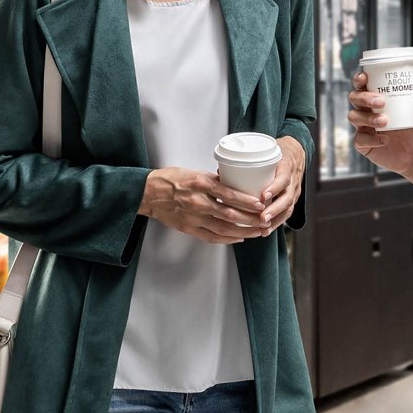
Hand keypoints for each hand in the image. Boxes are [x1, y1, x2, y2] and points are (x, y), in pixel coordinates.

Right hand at [140, 167, 266, 244]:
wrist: (148, 193)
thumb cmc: (171, 179)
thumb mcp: (194, 172)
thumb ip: (213, 180)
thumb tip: (234, 182)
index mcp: (200, 184)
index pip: (229, 194)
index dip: (247, 201)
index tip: (260, 204)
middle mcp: (198, 202)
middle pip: (230, 214)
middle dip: (250, 219)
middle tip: (264, 221)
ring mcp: (193, 217)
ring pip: (223, 228)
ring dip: (243, 232)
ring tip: (257, 232)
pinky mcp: (188, 228)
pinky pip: (211, 237)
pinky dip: (227, 239)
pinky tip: (238, 238)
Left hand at [257, 137, 305, 230]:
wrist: (296, 154)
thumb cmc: (278, 152)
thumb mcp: (267, 151)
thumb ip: (248, 162)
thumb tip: (220, 174)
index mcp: (286, 166)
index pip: (283, 178)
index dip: (274, 188)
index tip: (262, 196)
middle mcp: (293, 180)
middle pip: (287, 198)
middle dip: (274, 210)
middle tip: (262, 218)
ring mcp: (295, 191)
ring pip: (288, 208)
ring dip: (275, 220)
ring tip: (262, 229)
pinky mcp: (292, 199)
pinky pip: (287, 213)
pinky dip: (276, 223)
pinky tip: (266, 230)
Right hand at [347, 72, 412, 174]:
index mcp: (377, 99)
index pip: (363, 85)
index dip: (359, 79)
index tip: (365, 77)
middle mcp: (367, 111)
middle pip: (355, 97)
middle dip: (365, 97)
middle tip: (381, 102)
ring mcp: (364, 127)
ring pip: (354, 116)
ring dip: (368, 117)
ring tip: (385, 121)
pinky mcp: (363, 144)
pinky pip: (359, 139)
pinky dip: (372, 139)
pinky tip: (385, 140)